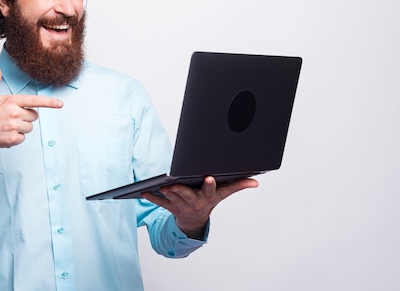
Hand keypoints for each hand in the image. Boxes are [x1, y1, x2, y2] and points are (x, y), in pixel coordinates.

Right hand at [0, 61, 62, 166]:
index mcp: (11, 101)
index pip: (35, 100)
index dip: (49, 102)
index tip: (60, 104)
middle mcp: (15, 113)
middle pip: (34, 115)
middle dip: (26, 117)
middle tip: (11, 117)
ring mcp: (14, 126)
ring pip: (30, 127)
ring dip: (21, 127)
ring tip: (7, 126)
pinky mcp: (13, 139)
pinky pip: (24, 138)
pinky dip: (16, 137)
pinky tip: (6, 134)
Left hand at [142, 176, 258, 238]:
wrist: (194, 221)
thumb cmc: (208, 201)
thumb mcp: (223, 194)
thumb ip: (238, 185)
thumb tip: (256, 181)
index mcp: (208, 197)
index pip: (210, 190)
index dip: (209, 185)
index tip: (208, 177)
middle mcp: (195, 203)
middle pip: (188, 196)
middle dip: (181, 191)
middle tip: (174, 184)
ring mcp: (181, 206)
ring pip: (173, 199)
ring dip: (166, 194)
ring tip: (161, 186)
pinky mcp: (170, 207)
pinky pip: (160, 203)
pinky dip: (152, 197)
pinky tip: (144, 191)